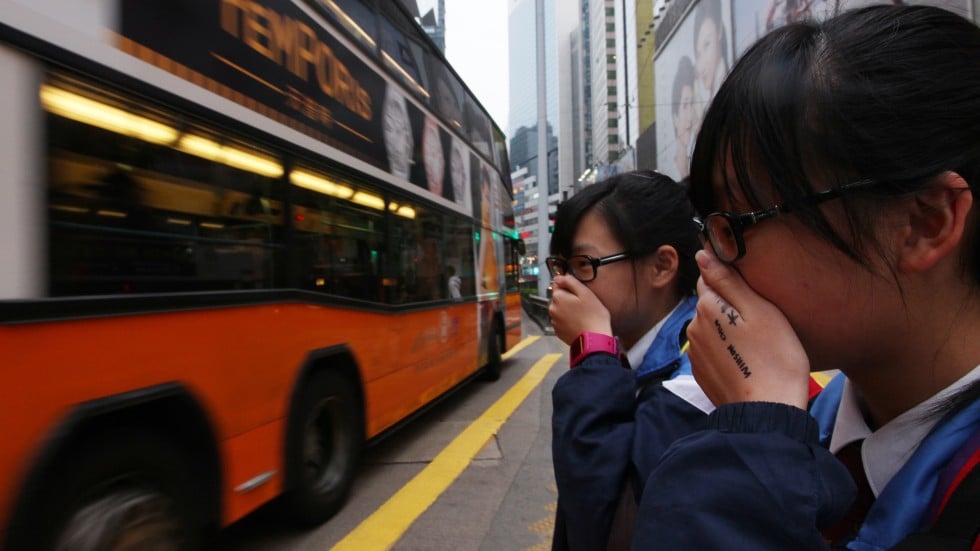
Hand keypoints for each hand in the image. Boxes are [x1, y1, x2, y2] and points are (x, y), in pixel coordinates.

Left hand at [548, 275, 612, 344]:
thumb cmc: (593, 315)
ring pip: (560, 310)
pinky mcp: (558, 332)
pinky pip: (562, 321)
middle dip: (568, 299)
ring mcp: (554, 322)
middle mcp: (552, 309)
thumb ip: (570, 281)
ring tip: (582, 315)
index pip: (558, 284)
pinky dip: (569, 321)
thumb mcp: (585, 293)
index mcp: (558, 297)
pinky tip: (579, 323)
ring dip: (568, 310)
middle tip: (583, 304)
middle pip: (559, 298)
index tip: (579, 292)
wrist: (593, 340)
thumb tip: (559, 277)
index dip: (569, 286)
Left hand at [685, 248, 809, 408]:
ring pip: (711, 326)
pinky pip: (712, 349)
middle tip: (760, 320)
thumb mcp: (760, 310)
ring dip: (727, 328)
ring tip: (756, 342)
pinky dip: (726, 349)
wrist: (768, 411)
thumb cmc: (775, 358)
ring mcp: (695, 352)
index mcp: (707, 307)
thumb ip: (728, 280)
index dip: (732, 280)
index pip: (710, 277)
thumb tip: (703, 254)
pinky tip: (747, 358)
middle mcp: (694, 327)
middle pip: (710, 302)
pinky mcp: (702, 371)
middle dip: (730, 305)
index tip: (752, 292)